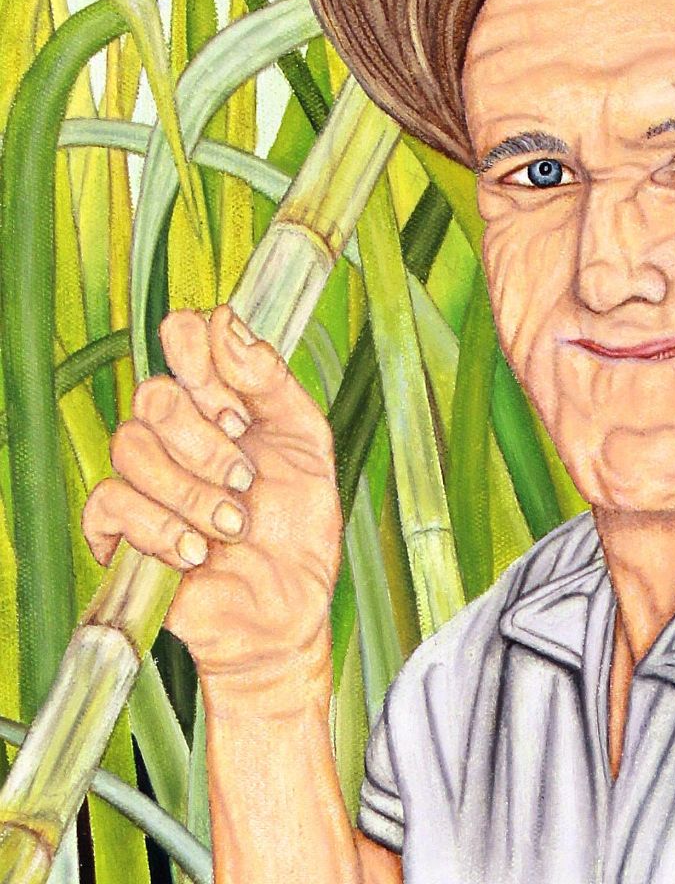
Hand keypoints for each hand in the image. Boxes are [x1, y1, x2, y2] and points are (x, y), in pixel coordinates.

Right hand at [82, 305, 341, 696]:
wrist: (289, 607)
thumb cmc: (299, 522)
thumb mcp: (308, 442)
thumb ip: (271, 381)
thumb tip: (227, 322)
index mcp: (217, 398)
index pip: (181, 337)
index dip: (201, 360)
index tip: (240, 410)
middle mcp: (174, 431)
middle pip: (153, 395)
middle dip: (205, 442)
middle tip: (246, 479)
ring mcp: (143, 480)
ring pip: (130, 447)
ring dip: (192, 491)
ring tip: (235, 524)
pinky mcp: (118, 532)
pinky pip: (111, 502)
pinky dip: (159, 526)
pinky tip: (199, 550)